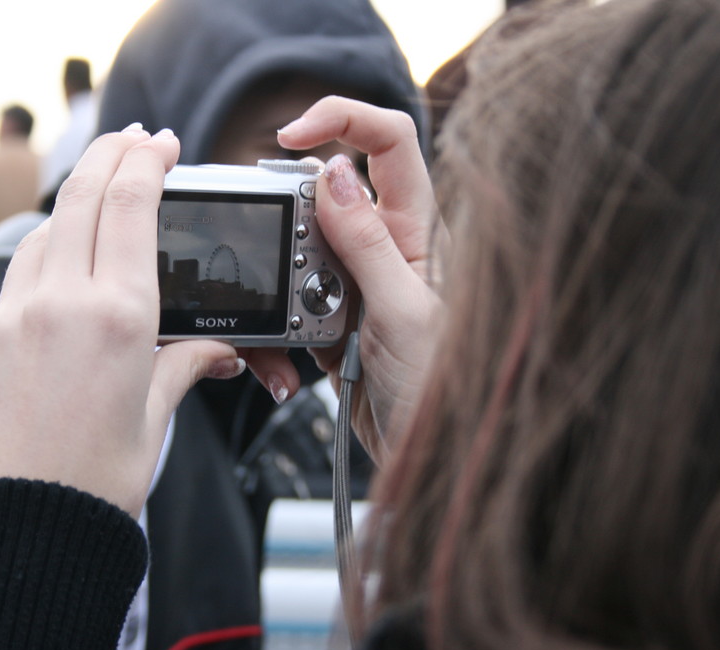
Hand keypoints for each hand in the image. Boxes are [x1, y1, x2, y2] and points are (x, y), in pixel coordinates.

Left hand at [0, 126, 242, 517]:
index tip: (160, 143)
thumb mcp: (153, 420)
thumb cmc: (90, 486)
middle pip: (82, 196)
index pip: (128, 204)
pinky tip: (66, 253)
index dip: (145, 160)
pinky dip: (48, 243)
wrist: (13, 532)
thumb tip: (216, 352)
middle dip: (109, 156)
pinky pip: (22, 268)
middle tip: (133, 139)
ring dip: (77, 198)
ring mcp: (15, 315)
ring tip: (103, 192)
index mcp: (116, 317)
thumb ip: (183, 366)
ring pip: (48, 227)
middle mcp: (59, 302)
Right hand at [248, 97, 446, 462]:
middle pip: (322, 198)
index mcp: (419, 231)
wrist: (437, 459)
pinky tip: (286, 366)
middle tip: (283, 266)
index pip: (388, 143)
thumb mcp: (402, 312)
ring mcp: (358, 288)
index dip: (340, 119)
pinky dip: (275, 335)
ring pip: (295, 257)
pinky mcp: (332, 324)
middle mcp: (388, 250)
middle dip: (288, 227)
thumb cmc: (445, 391)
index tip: (289, 135)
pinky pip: (288, 310)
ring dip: (280, 294)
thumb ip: (366, 243)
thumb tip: (333, 175)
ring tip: (296, 337)